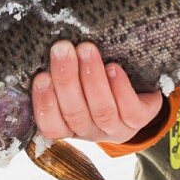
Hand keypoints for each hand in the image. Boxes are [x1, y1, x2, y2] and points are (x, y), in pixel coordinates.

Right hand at [32, 41, 162, 142]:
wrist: (139, 90)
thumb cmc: (98, 80)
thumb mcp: (76, 80)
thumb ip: (61, 72)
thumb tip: (47, 48)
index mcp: (68, 126)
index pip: (50, 125)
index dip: (44, 103)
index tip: (41, 76)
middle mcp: (90, 132)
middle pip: (75, 112)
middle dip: (66, 79)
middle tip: (62, 48)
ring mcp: (116, 129)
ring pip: (102, 110)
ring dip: (92, 78)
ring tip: (86, 49)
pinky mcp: (139, 120)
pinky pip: (130, 111)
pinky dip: (120, 88)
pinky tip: (113, 68)